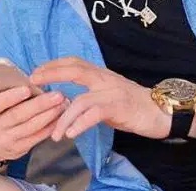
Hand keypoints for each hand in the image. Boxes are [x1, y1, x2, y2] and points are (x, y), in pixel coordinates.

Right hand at [0, 87, 67, 161]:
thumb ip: (7, 88)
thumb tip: (32, 77)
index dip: (11, 97)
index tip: (27, 89)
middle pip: (17, 115)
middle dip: (40, 104)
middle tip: (58, 95)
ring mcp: (3, 140)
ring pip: (30, 127)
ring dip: (49, 115)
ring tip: (64, 104)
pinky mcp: (17, 150)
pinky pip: (37, 138)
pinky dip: (51, 126)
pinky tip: (62, 117)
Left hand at [30, 57, 171, 140]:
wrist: (162, 110)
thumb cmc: (134, 104)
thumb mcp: (109, 94)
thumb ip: (91, 94)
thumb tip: (68, 102)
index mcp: (102, 75)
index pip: (75, 62)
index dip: (54, 64)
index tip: (36, 72)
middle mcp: (105, 79)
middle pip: (75, 70)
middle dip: (51, 74)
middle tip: (33, 83)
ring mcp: (112, 92)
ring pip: (82, 99)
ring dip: (64, 116)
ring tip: (54, 133)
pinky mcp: (119, 107)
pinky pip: (95, 114)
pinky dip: (80, 123)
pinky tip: (70, 133)